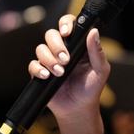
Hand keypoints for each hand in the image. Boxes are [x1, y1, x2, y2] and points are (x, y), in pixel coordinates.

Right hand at [29, 14, 109, 133]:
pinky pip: (33, 65)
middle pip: (51, 34)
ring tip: (60, 72)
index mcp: (77, 46)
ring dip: (49, 59)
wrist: (79, 109)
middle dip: (57, 45)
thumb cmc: (91, 89)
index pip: (68, 26)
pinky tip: (48, 76)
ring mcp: (50, 61)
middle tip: (66, 60)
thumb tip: (94, 32)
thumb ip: (97, 51)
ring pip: (40, 48)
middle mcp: (62, 50)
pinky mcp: (40, 73)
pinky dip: (39, 69)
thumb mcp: (100, 70)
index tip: (67, 32)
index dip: (65, 24)